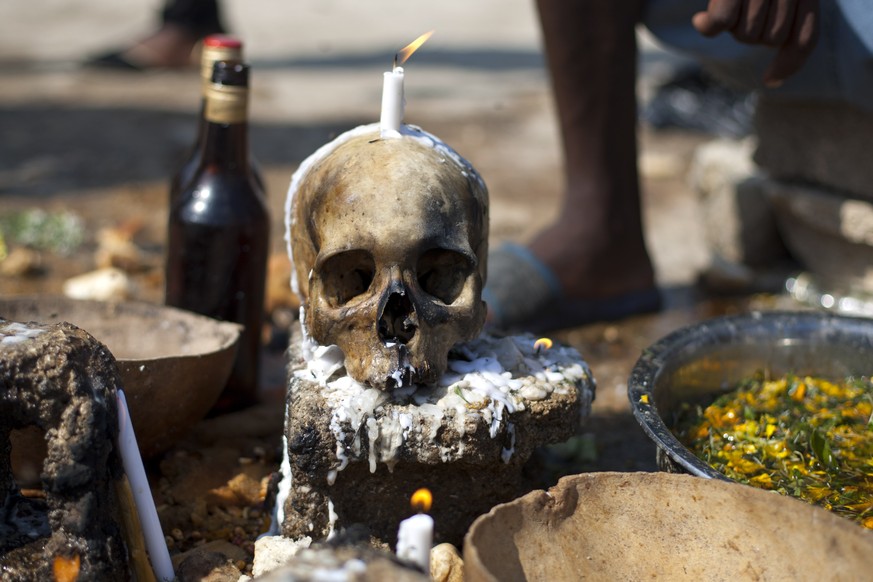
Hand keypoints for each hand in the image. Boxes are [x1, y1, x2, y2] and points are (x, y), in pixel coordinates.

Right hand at [692, 0, 818, 86]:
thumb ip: (781, 20)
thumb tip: (774, 81)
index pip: (804, 36)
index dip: (789, 63)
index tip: (770, 80)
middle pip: (771, 37)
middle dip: (751, 31)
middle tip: (739, 8)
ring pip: (746, 33)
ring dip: (730, 25)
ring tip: (725, 0)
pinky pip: (721, 23)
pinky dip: (709, 26)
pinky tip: (699, 18)